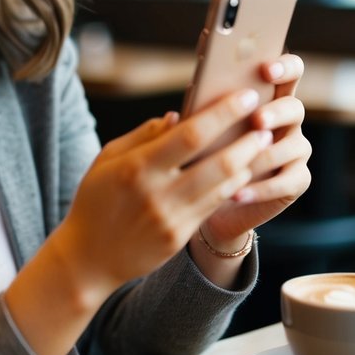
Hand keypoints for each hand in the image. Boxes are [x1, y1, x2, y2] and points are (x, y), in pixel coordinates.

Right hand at [49, 87, 274, 300]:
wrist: (88, 259)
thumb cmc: (95, 200)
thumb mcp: (107, 159)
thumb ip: (143, 135)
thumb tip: (178, 116)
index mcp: (137, 166)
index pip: (191, 134)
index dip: (224, 113)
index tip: (246, 96)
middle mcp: (158, 193)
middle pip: (218, 162)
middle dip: (248, 140)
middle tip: (265, 122)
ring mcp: (171, 218)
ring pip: (224, 186)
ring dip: (247, 162)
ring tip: (260, 143)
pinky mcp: (180, 237)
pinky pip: (215, 206)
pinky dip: (232, 186)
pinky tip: (241, 172)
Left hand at [200, 53, 311, 246]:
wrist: (214, 199)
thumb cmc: (207, 155)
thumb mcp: (201, 133)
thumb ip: (197, 120)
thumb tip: (173, 116)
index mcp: (269, 97)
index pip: (290, 71)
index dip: (284, 66)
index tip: (266, 69)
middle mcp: (288, 120)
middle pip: (295, 106)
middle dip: (277, 112)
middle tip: (257, 120)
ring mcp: (297, 149)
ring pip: (293, 146)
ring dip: (265, 155)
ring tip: (240, 165)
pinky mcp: (298, 179)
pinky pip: (288, 181)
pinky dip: (261, 188)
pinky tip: (237, 192)